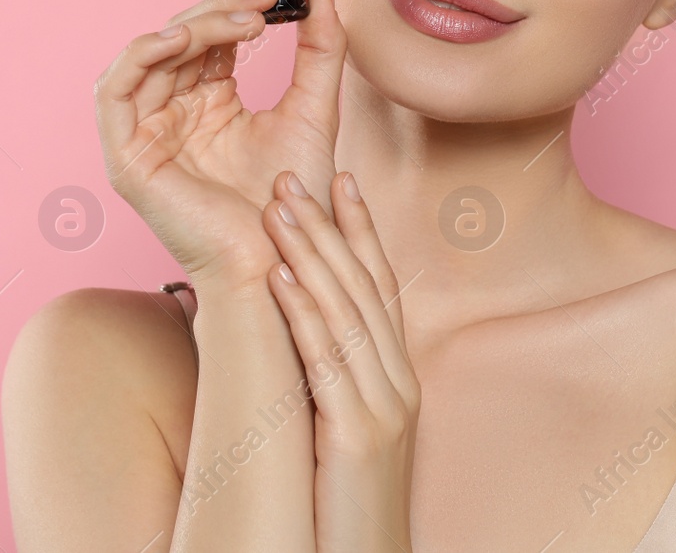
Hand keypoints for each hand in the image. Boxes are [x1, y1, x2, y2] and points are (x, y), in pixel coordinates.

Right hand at [94, 0, 346, 291]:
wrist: (283, 259)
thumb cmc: (295, 200)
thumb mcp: (314, 107)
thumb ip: (319, 47)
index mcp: (209, 100)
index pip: (208, 28)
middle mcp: (173, 111)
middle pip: (181, 34)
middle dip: (220, 1)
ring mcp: (147, 132)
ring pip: (153, 52)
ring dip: (196, 23)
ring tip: (245, 16)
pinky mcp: (126, 156)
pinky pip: (115, 90)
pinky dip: (143, 54)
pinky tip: (183, 36)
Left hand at [264, 170, 418, 552]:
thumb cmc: (341, 502)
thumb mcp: (342, 426)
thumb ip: (328, 375)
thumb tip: (290, 323)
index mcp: (397, 376)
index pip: (380, 285)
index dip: (360, 229)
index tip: (340, 177)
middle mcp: (399, 383)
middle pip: (363, 286)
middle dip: (327, 226)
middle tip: (293, 174)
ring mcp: (385, 408)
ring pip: (346, 312)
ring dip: (309, 252)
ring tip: (276, 205)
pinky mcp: (360, 437)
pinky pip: (327, 360)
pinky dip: (303, 311)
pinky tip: (278, 274)